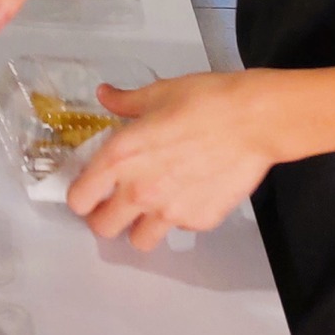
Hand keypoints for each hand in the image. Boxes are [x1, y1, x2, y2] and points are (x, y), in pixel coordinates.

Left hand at [67, 71, 287, 249]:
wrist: (255, 121)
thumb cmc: (206, 101)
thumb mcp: (159, 93)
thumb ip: (125, 102)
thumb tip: (106, 95)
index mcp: (119, 158)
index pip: (79, 199)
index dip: (81, 195)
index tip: (90, 188)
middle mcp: (138, 191)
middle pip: (102, 229)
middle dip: (105, 217)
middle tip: (117, 202)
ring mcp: (169, 212)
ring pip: (139, 241)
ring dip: (140, 227)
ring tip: (153, 206)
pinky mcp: (199, 221)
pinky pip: (179, 229)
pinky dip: (180, 216)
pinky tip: (192, 192)